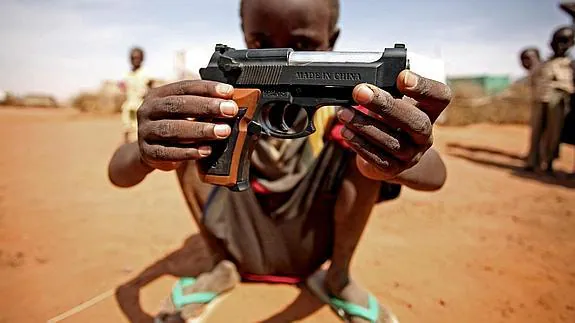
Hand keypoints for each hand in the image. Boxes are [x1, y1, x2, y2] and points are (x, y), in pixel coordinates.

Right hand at [137, 80, 237, 170]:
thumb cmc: (175, 127)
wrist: (151, 152)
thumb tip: (232, 103)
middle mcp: (148, 110)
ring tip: (223, 132)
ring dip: (200, 130)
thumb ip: (203, 106)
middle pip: (177, 105)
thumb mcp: (184, 113)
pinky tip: (206, 151)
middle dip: (206, 107)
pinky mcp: (148, 153)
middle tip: (229, 110)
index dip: (207, 88)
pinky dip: (188, 152)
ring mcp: (145, 132)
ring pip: (172, 129)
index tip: (229, 91)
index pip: (184, 87)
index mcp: (158, 95)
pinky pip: (168, 152)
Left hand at [337, 70, 451, 179]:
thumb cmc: (389, 122)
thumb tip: (362, 85)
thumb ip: (387, 91)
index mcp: (429, 112)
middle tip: (360, 92)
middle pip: (416, 122)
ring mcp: (411, 155)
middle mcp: (425, 135)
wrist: (388, 157)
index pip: (440, 97)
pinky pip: (378, 157)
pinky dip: (360, 143)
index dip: (425, 87)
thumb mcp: (394, 103)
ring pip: (393, 141)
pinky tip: (346, 132)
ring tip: (344, 113)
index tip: (402, 77)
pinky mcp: (393, 169)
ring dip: (365, 125)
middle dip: (386, 105)